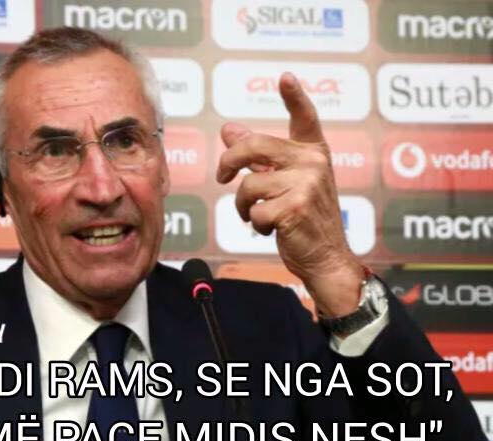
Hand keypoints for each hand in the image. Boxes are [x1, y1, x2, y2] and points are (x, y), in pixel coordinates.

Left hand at [216, 72, 363, 317]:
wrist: (326, 257)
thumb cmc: (304, 218)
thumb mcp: (284, 182)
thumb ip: (259, 156)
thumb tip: (229, 129)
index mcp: (314, 152)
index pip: (305, 118)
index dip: (295, 96)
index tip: (285, 77)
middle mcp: (314, 163)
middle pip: (254, 146)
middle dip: (228, 162)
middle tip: (221, 177)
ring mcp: (307, 184)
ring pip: (248, 184)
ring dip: (242, 205)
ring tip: (255, 215)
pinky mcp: (295, 208)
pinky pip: (254, 210)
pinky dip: (254, 223)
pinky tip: (270, 228)